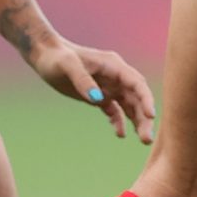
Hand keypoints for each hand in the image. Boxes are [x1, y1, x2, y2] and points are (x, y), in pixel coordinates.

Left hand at [29, 38, 156, 142]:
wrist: (46, 56)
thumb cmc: (56, 57)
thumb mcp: (67, 65)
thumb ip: (83, 80)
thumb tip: (98, 99)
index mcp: (113, 66)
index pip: (136, 83)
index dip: (145, 99)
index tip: (151, 116)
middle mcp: (116, 76)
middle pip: (137, 98)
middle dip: (144, 117)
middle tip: (147, 138)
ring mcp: (109, 86)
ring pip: (129, 106)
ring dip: (137, 121)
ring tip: (143, 140)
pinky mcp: (99, 95)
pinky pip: (115, 110)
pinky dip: (119, 121)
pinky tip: (120, 134)